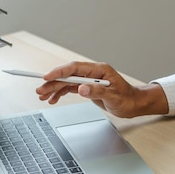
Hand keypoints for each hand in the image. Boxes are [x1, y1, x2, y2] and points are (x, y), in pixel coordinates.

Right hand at [35, 61, 168, 117]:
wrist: (133, 105)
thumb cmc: (127, 99)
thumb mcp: (113, 97)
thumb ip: (97, 91)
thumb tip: (82, 89)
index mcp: (99, 70)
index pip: (75, 68)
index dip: (60, 72)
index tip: (48, 77)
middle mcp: (92, 73)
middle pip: (68, 75)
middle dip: (53, 82)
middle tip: (40, 90)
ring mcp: (89, 80)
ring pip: (67, 82)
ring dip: (54, 89)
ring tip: (43, 96)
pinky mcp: (88, 88)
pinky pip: (71, 89)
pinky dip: (61, 93)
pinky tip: (53, 99)